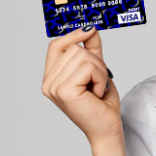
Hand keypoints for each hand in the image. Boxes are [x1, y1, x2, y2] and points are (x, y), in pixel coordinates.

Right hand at [42, 25, 121, 142]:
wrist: (107, 128)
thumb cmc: (101, 103)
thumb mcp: (97, 70)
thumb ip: (91, 50)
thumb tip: (90, 28)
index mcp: (51, 78)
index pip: (55, 46)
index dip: (72, 35)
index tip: (90, 29)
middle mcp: (48, 82)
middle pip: (74, 48)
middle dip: (95, 61)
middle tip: (98, 82)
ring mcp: (53, 87)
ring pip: (82, 55)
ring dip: (100, 71)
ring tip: (98, 88)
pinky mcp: (64, 90)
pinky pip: (89, 67)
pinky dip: (100, 78)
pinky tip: (97, 93)